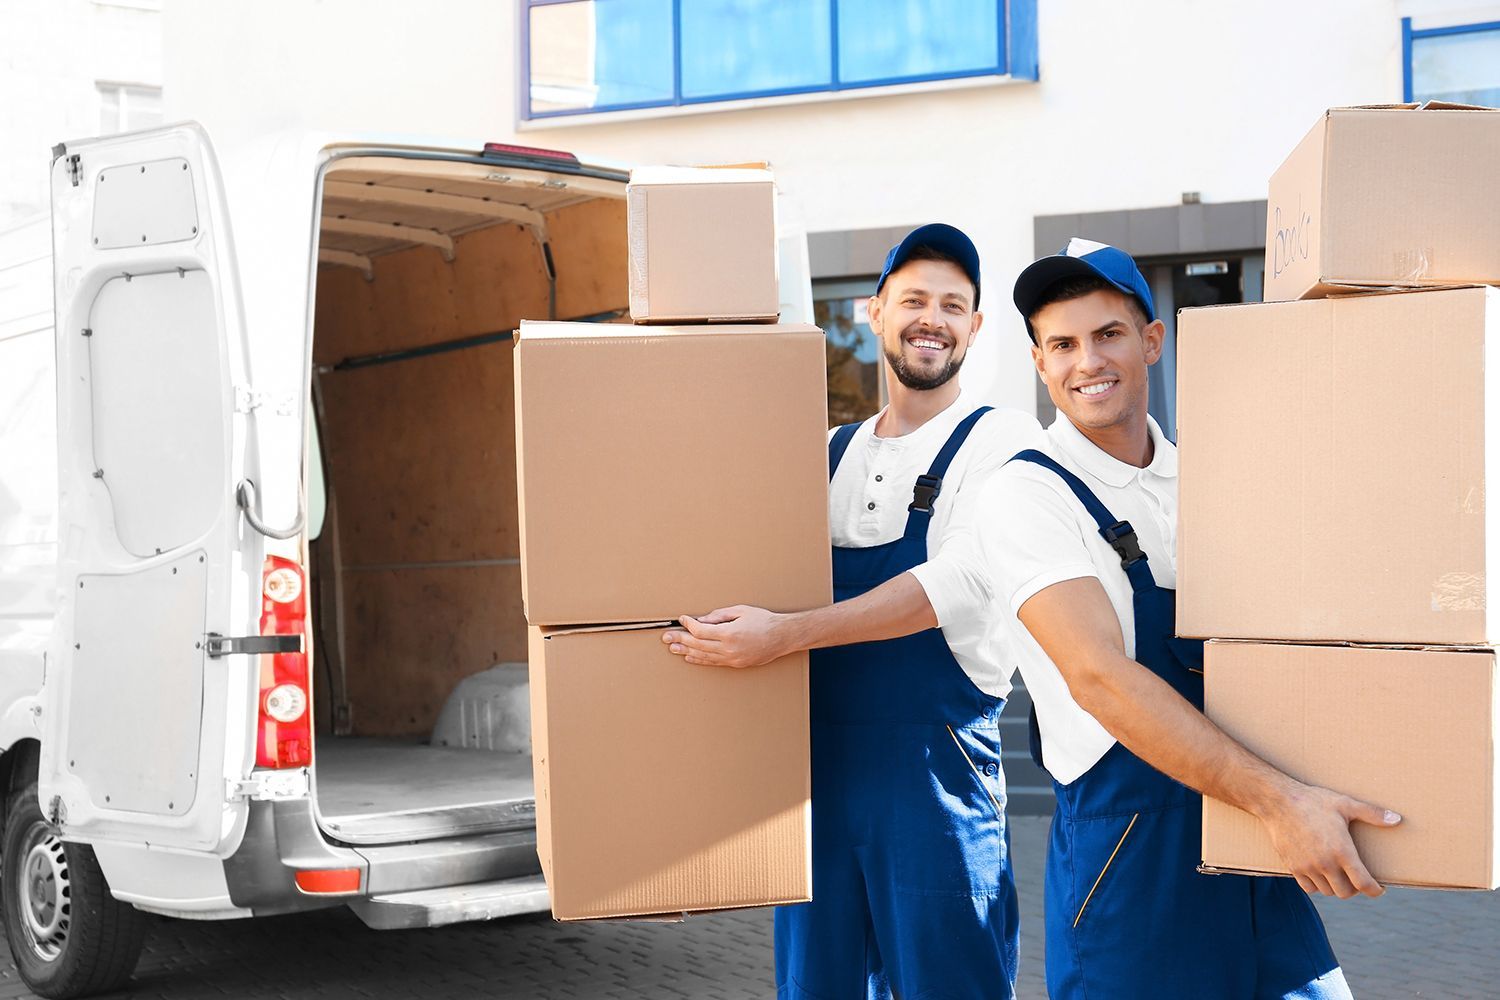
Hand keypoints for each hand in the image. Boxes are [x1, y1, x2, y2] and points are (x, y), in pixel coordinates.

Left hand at [660, 605, 788, 667]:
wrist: (781, 637)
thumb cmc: (763, 621)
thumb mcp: (740, 611)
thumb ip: (719, 616)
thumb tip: (702, 620)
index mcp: (729, 633)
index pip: (700, 631)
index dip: (688, 625)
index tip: (682, 619)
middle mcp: (728, 648)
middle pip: (697, 645)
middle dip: (680, 639)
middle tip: (666, 637)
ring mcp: (731, 658)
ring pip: (703, 656)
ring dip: (685, 651)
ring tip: (672, 648)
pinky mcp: (735, 663)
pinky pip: (713, 662)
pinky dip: (699, 659)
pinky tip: (689, 656)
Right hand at [1260, 782, 1400, 898]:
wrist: (1278, 801)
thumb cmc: (1314, 801)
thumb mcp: (1345, 804)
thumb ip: (1372, 814)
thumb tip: (1397, 819)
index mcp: (1342, 851)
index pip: (1363, 884)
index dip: (1375, 891)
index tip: (1379, 889)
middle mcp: (1325, 863)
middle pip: (1346, 892)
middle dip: (1355, 888)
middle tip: (1357, 878)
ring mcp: (1308, 867)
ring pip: (1327, 891)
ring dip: (1336, 887)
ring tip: (1339, 876)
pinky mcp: (1293, 867)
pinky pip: (1309, 887)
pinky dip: (1317, 885)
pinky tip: (1320, 874)